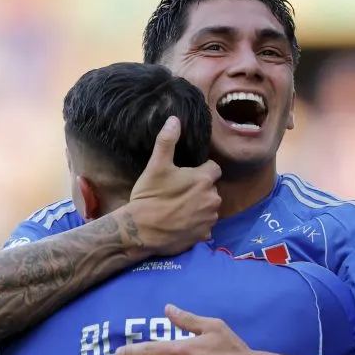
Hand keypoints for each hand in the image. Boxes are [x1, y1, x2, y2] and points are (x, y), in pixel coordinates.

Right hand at [127, 117, 221, 256]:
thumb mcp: (156, 165)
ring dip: (200, 207)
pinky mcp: (204, 235)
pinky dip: (196, 225)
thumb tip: (174, 119)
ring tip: (179, 208)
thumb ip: (167, 141)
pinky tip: (181, 224)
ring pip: (209, 208)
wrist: (141, 231)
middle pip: (211, 189)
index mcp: (204, 179)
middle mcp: (213, 199)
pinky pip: (205, 226)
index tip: (187, 174)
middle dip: (200, 189)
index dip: (201, 170)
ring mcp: (209, 219)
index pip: (214, 168)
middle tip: (179, 192)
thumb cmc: (149, 196)